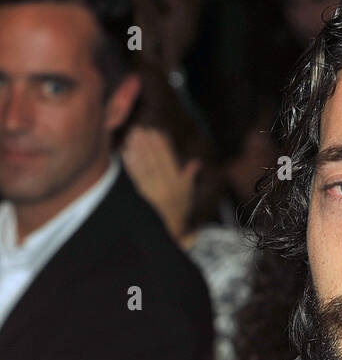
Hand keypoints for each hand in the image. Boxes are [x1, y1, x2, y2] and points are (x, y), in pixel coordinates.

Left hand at [120, 124, 200, 241]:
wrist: (170, 230)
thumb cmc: (179, 209)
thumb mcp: (188, 194)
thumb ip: (190, 177)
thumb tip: (197, 162)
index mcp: (178, 183)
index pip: (170, 160)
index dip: (162, 145)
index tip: (155, 131)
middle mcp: (167, 187)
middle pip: (156, 161)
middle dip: (147, 144)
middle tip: (139, 129)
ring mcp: (154, 192)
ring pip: (145, 167)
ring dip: (138, 150)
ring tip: (131, 136)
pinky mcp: (143, 196)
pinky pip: (136, 177)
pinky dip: (131, 164)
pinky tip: (126, 152)